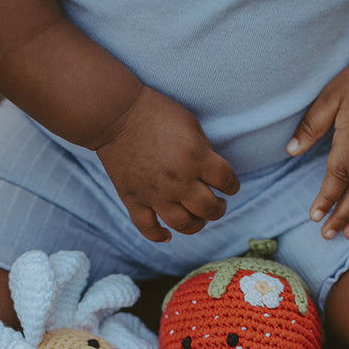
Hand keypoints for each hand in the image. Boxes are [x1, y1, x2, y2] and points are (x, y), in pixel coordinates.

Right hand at [96, 86, 239, 241]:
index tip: (230, 187)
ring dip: (196, 225)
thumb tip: (211, 174)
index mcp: (196, 158)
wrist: (115, 114)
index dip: (232, 186)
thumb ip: (204, 150)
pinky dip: (158, 236)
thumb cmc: (155, 113)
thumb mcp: (191, 124)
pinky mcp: (134, 200)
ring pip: (184, 225)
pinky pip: (148, 228)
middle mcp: (179, 181)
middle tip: (217, 204)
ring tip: (198, 219)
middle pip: (209, 209)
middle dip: (218, 209)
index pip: (227, 181)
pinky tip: (167, 235)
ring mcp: (156, 194)